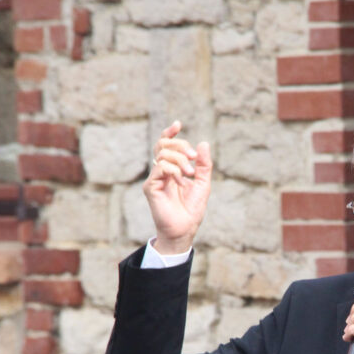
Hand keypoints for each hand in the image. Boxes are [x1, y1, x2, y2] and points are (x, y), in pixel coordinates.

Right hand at [143, 121, 212, 253]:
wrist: (185, 229)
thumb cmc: (192, 210)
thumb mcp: (203, 183)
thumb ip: (203, 165)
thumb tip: (202, 143)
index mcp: (172, 169)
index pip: (166, 145)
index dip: (170, 133)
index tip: (178, 125)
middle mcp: (161, 172)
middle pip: (163, 145)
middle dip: (179, 145)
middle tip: (193, 156)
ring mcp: (154, 179)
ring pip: (162, 154)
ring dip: (180, 160)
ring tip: (190, 173)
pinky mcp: (150, 187)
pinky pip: (160, 168)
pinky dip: (174, 170)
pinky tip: (182, 181)